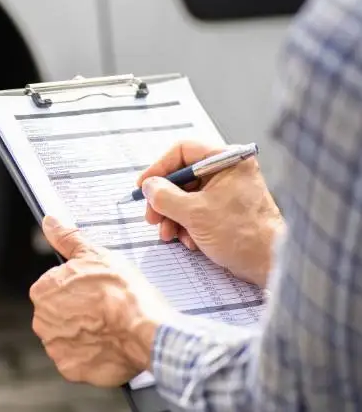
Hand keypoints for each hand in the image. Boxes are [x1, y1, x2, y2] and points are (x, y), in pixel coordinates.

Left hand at [29, 216, 174, 386]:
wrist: (146, 330)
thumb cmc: (122, 292)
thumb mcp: (95, 254)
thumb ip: (67, 238)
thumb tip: (50, 221)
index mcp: (43, 291)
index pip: (54, 288)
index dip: (77, 289)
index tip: (94, 291)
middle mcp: (42, 320)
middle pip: (58, 314)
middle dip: (78, 312)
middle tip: (103, 310)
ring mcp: (55, 346)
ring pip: (67, 338)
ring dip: (84, 334)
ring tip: (109, 327)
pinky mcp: (70, 368)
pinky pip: (77, 360)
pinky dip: (91, 355)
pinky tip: (108, 344)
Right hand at [137, 140, 283, 286]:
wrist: (270, 263)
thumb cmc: (241, 233)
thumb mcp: (193, 213)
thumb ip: (164, 196)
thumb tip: (148, 186)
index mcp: (227, 160)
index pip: (183, 151)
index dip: (159, 168)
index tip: (143, 186)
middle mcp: (228, 171)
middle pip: (182, 177)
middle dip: (164, 200)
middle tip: (152, 217)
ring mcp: (228, 191)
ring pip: (186, 197)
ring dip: (172, 217)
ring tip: (169, 235)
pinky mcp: (227, 211)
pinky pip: (197, 210)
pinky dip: (186, 225)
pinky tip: (188, 241)